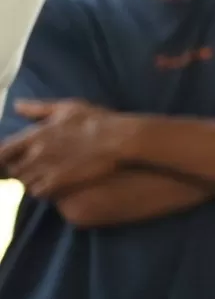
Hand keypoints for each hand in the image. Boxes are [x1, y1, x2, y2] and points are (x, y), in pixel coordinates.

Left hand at [0, 102, 138, 200]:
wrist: (118, 138)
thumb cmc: (95, 119)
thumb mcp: (67, 107)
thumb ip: (38, 108)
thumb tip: (16, 105)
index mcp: (34, 135)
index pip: (2, 152)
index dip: (2, 159)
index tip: (7, 160)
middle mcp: (36, 154)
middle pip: (12, 170)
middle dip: (18, 169)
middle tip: (31, 167)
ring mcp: (47, 170)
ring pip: (24, 183)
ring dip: (30, 181)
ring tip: (43, 176)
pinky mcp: (59, 183)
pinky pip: (38, 193)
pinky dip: (41, 191)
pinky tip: (52, 185)